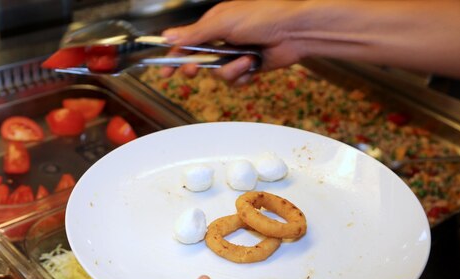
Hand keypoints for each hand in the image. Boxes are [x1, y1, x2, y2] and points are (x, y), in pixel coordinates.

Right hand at [159, 1, 305, 82]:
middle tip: (195, 70)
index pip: (186, 42)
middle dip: (198, 67)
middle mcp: (222, 39)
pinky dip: (242, 76)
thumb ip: (194, 33)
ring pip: (218, 74)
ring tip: (244, 59)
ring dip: (230, 70)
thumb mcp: (223, 22)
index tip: (165, 70)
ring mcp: (235, 54)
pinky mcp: (247, 67)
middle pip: (199, 61)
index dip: (174, 57)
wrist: (295, 32)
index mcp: (213, 23)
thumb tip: (167, 36)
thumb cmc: (263, 17)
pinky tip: (252, 66)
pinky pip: (234, 81)